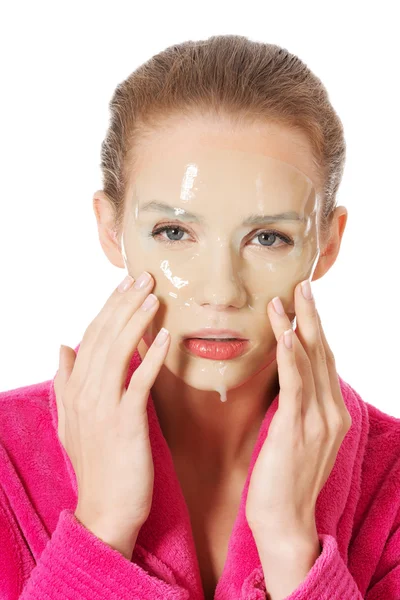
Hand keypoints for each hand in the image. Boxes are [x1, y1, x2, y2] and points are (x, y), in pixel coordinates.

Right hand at [53, 271, 169, 554]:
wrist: (106, 510)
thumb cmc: (96, 464)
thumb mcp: (71, 421)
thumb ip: (65, 381)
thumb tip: (62, 346)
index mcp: (76, 389)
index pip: (91, 337)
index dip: (108, 309)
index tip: (124, 286)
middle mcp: (86, 392)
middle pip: (104, 337)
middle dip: (123, 304)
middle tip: (143, 277)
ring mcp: (104, 406)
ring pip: (118, 352)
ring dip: (136, 321)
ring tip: (153, 296)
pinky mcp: (126, 422)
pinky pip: (139, 381)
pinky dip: (151, 357)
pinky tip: (165, 336)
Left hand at [245, 279, 351, 538]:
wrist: (284, 521)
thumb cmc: (284, 478)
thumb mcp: (297, 435)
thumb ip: (297, 405)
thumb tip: (284, 376)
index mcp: (332, 412)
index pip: (324, 360)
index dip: (315, 328)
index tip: (303, 301)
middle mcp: (331, 412)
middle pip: (323, 353)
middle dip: (312, 317)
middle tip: (303, 284)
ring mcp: (318, 421)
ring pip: (311, 362)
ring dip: (300, 326)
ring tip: (290, 296)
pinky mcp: (297, 430)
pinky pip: (295, 386)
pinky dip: (292, 357)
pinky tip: (286, 334)